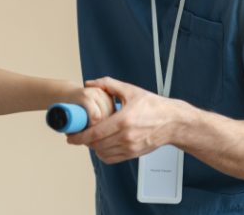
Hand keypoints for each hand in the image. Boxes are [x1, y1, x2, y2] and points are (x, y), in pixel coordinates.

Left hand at [66, 76, 188, 163]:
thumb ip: (109, 84)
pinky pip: (112, 159)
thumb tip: (90, 83)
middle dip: (83, 141)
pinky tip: (101, 145)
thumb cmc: (155, 107)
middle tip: (76, 135)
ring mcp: (131, 147)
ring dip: (92, 147)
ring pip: (102, 153)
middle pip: (96, 145)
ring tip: (88, 138)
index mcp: (124, 121)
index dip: (79, 136)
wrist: (174, 122)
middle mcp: (127, 137)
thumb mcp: (131, 90)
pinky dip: (102, 153)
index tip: (70, 135)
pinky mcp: (134, 154)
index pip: (95, 133)